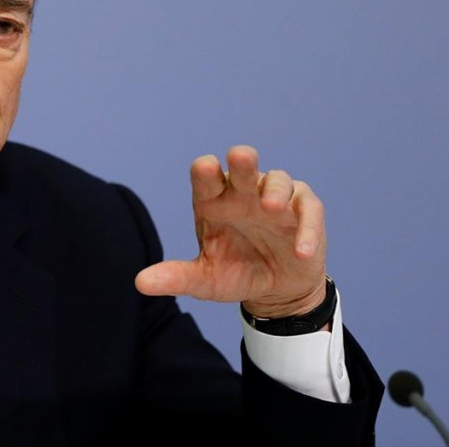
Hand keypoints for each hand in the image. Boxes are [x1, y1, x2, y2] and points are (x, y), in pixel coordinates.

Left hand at [134, 145, 327, 318]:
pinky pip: (308, 210)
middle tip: (241, 157)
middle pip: (242, 167)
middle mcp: (242, 194)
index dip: (205, 172)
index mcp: (213, 201)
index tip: (205, 169)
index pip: (206, 177)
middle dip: (242, 161)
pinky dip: (307, 228)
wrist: (275, 291)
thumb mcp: (205, 280)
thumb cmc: (236, 273)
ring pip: (278, 180)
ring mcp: (275, 199)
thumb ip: (176, 278)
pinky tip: (301, 251)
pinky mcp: (304, 212)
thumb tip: (140, 283)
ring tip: (270, 207)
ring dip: (275, 190)